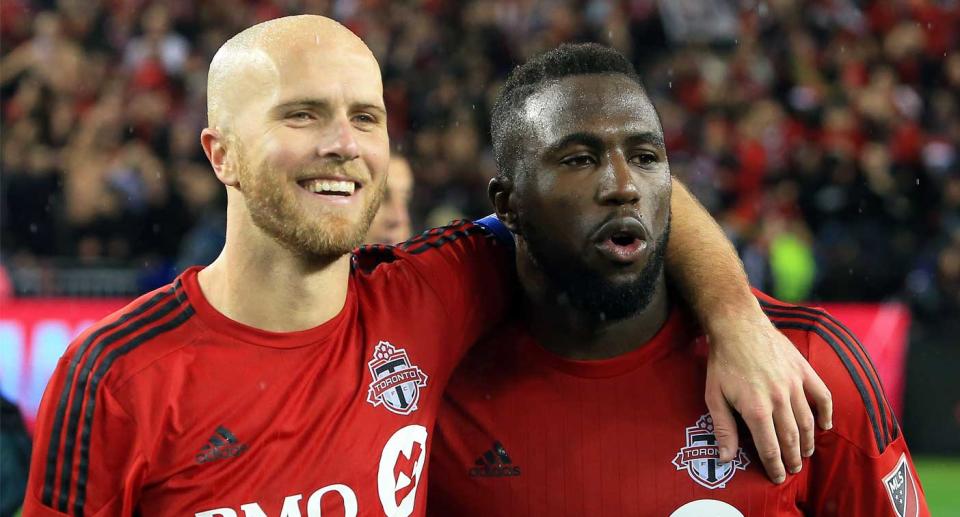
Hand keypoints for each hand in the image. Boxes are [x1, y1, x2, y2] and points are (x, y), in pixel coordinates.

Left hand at [705, 316, 831, 483]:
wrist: (738, 326)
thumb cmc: (723, 362)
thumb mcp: (714, 396)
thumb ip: (723, 428)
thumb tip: (725, 458)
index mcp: (756, 408)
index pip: (770, 447)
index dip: (775, 466)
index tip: (777, 478)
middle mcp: (779, 399)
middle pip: (791, 439)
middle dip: (793, 459)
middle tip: (793, 470)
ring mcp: (794, 384)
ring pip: (807, 422)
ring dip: (808, 442)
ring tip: (805, 453)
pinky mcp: (804, 370)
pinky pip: (822, 396)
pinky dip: (826, 413)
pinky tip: (824, 425)